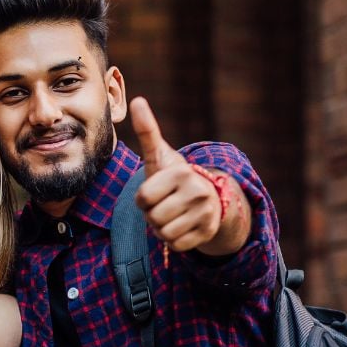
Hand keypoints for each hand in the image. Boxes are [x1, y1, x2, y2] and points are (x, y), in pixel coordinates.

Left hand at [131, 97, 222, 252]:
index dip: (143, 199)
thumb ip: (147, 131)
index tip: (154, 191)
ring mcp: (206, 212)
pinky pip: (176, 245)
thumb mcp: (159, 155)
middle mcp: (197, 191)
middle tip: (164, 205)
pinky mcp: (208, 231)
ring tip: (172, 215)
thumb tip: (137, 101)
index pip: (143, 198)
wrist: (208, 197)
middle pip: (153, 218)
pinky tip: (182, 226)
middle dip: (152, 215)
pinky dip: (173, 240)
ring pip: (164, 233)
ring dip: (162, 228)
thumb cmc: (174, 177)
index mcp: (180, 172)